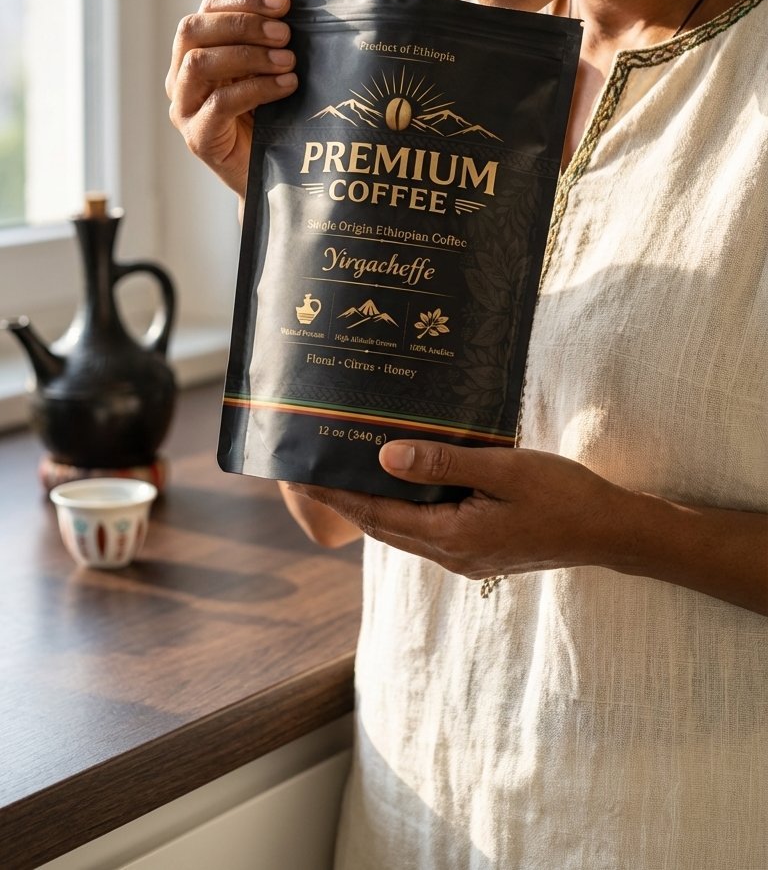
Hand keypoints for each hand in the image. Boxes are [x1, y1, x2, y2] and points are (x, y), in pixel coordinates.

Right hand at [165, 0, 296, 198]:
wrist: (271, 177)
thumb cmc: (273, 119)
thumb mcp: (269, 71)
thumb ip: (273, 43)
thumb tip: (300, 11)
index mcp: (197, 51)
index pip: (208, 9)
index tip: (282, 2)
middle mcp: (181, 76)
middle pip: (194, 29)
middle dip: (243, 24)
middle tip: (285, 34)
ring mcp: (184, 108)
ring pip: (199, 63)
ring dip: (248, 54)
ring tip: (288, 62)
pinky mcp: (198, 137)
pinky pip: (219, 103)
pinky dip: (256, 89)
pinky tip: (286, 86)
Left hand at [289, 441, 619, 579]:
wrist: (608, 531)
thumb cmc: (562, 495)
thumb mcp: (502, 470)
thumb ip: (443, 464)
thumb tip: (385, 458)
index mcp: (451, 538)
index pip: (377, 516)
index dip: (337, 495)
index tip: (304, 474)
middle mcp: (451, 555)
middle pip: (383, 527)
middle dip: (345, 499)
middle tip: (311, 470)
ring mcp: (465, 557)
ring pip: (404, 529)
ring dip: (374, 504)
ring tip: (345, 471)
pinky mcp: (479, 550)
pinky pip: (427, 528)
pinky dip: (404, 507)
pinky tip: (402, 483)